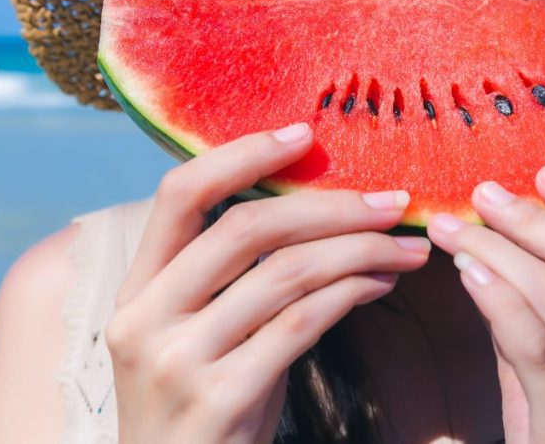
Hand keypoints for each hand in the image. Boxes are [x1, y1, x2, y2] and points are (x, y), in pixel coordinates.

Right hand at [104, 123, 430, 442]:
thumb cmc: (205, 409)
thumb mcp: (202, 336)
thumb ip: (237, 279)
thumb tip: (319, 212)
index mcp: (137, 291)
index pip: (179, 194)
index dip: (242, 154)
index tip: (303, 134)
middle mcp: (145, 318)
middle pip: (246, 227)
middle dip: (331, 206)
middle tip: (391, 200)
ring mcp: (177, 361)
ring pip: (286, 272)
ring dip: (360, 250)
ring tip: (406, 246)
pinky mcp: (220, 399)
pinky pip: (303, 323)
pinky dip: (353, 293)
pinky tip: (382, 284)